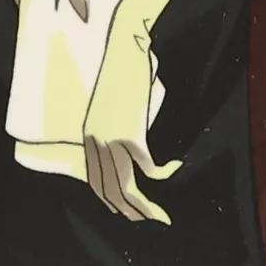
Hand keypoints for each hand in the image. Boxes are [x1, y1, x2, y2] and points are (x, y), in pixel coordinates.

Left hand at [84, 7, 181, 224]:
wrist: (122, 45)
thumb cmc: (120, 67)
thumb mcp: (112, 101)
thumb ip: (117, 122)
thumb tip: (133, 138)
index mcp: (89, 135)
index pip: (96, 180)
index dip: (111, 200)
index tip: (127, 210)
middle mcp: (96, 142)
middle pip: (109, 190)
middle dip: (131, 211)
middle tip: (151, 220)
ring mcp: (112, 140)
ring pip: (126, 187)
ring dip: (144, 206)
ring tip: (161, 216)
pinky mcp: (130, 134)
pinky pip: (149, 166)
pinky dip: (164, 171)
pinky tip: (176, 166)